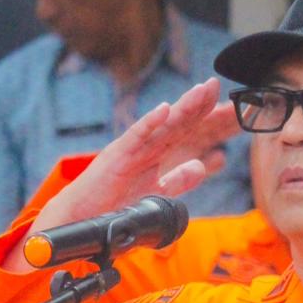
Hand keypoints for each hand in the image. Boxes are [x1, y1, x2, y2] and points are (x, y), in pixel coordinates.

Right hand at [33, 78, 237, 233]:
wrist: (82, 218)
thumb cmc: (113, 204)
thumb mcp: (156, 192)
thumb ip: (178, 180)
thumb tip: (201, 166)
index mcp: (153, 153)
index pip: (182, 130)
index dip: (200, 114)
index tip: (219, 97)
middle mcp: (143, 146)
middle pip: (175, 122)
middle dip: (195, 104)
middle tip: (214, 83)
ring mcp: (130, 150)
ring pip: (160, 125)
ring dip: (181, 108)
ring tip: (199, 92)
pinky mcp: (116, 157)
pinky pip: (135, 137)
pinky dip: (149, 123)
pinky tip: (163, 110)